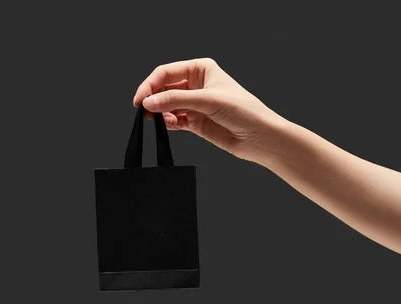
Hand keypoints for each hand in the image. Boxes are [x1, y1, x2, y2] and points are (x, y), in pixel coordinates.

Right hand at [133, 58, 283, 161]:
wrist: (259, 137)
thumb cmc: (243, 110)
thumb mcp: (208, 100)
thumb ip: (176, 100)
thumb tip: (149, 102)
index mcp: (201, 69)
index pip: (166, 72)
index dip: (150, 84)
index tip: (140, 99)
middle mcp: (196, 85)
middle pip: (164, 88)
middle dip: (154, 99)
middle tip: (144, 111)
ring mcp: (195, 104)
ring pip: (167, 105)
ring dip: (160, 113)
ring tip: (160, 120)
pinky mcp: (195, 122)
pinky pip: (174, 120)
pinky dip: (168, 123)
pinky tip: (169, 125)